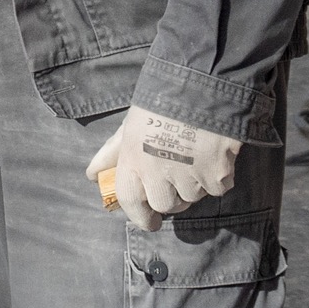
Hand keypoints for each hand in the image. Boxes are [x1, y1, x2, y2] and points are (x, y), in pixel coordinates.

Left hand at [85, 106, 241, 231]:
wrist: (202, 85)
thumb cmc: (161, 103)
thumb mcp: (131, 125)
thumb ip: (112, 153)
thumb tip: (91, 174)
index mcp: (133, 158)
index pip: (130, 201)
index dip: (139, 215)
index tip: (149, 221)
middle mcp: (158, 171)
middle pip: (165, 205)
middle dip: (170, 197)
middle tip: (175, 175)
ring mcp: (189, 176)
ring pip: (192, 197)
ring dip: (194, 184)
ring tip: (193, 153)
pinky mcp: (217, 176)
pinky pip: (216, 188)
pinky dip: (216, 176)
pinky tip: (212, 152)